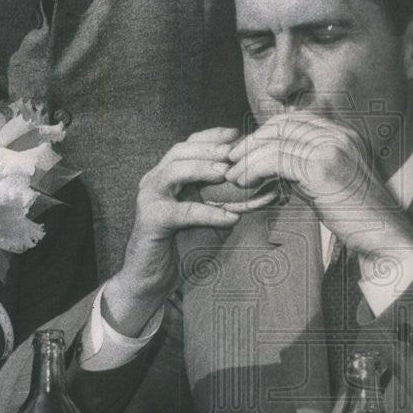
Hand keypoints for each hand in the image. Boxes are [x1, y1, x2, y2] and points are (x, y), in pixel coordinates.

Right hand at [104, 128, 242, 335]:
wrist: (151, 279)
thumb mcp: (208, 218)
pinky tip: (230, 219)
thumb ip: (226, 201)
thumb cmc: (181, 247)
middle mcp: (155, 181)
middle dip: (209, 148)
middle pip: (180, 151)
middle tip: (235, 150)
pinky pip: (182, 211)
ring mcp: (150, 199)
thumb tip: (262, 190)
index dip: (211, 136)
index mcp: (168, 175)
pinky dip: (208, 213)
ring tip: (228, 173)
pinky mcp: (151, 220)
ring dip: (203, 169)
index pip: (188, 145)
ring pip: (174, 172)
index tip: (237, 133)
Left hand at [225, 112, 412, 260]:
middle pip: (282, 126)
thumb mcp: (332, 181)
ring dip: (248, 158)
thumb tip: (274, 163)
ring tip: (233, 175)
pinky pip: (277, 160)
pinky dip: (254, 169)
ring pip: (276, 142)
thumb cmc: (357, 217)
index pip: (295, 119)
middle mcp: (339, 134)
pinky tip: (245, 182)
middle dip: (252, 142)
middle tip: (232, 161)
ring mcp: (332, 148)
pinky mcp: (323, 168)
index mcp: (343, 133)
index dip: (265, 132)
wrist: (384, 237)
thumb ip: (308, 165)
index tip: (246, 151)